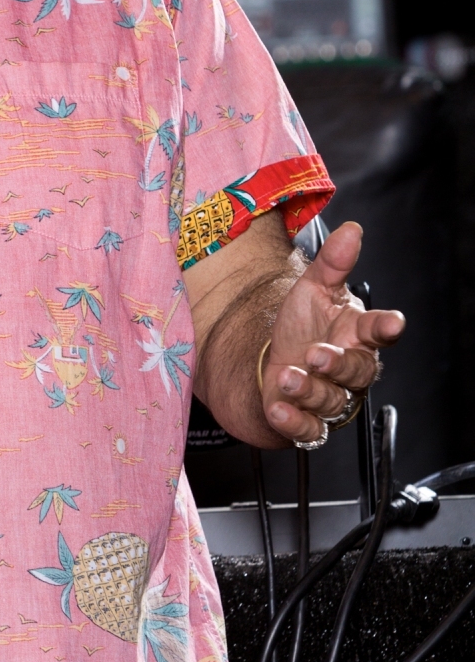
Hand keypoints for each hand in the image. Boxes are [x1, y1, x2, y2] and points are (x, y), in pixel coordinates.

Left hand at [263, 221, 403, 443]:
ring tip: (286, 376)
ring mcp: (331, 397)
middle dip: (338, 364)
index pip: (379, 331)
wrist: (269, 362)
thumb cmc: (301, 327)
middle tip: (315, 354)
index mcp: (356, 334)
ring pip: (331, 401)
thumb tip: (351, 231)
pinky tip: (278, 408)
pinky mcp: (308, 422)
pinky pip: (309, 430)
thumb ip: (332, 264)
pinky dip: (293, 422)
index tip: (391, 322)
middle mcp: (348, 368)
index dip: (386, 326)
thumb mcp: (312, 289)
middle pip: (358, 372)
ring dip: (308, 390)